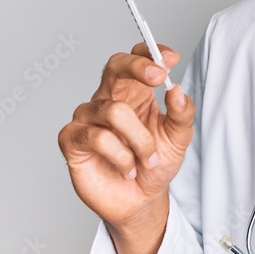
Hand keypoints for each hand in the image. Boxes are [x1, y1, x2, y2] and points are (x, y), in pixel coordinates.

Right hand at [57, 42, 194, 230]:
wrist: (141, 200)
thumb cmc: (155, 164)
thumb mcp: (178, 138)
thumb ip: (182, 113)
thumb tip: (177, 90)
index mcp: (135, 92)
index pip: (137, 59)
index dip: (151, 53)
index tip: (171, 59)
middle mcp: (109, 99)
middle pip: (114, 65)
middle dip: (137, 67)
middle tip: (159, 78)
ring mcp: (88, 117)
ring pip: (115, 111)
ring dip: (140, 140)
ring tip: (147, 159)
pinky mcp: (72, 139)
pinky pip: (98, 137)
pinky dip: (121, 157)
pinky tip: (128, 168)